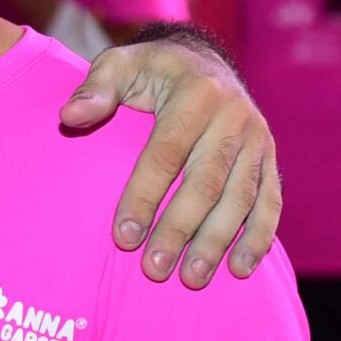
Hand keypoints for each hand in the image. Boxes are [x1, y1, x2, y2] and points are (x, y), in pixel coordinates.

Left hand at [61, 31, 279, 286]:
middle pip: (206, 182)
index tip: (123, 237)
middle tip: (153, 270)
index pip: (166, 154)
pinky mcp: (270, 158)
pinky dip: (258, 237)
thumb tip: (70, 115)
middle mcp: (234, 116)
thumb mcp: (121, 66)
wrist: (206, 61)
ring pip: (240, 198)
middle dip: (179, 229)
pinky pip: (270, 201)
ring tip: (191, 279)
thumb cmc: (153, 71)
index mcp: (196, 93)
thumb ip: (96, 89)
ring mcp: (257, 139)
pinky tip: (239, 269)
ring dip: (217, 242)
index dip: (144, 197)